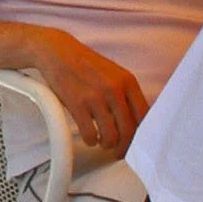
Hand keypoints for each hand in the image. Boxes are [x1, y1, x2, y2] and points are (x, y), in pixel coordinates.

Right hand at [36, 34, 147, 158]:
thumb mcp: (114, 74)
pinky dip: (91, 140)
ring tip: (103, 142)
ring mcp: (96, 97)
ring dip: (107, 144)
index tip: (136, 142)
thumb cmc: (86, 65)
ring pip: (111, 136)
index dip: (142, 135)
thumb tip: (137, 123)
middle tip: (119, 150)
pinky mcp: (77, 104)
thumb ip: (126, 95)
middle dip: (124, 146)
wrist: (58, 51)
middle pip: (129, 130)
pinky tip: (90, 136)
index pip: (144, 117)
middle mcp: (114, 89)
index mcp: (127, 81)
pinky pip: (90, 134)